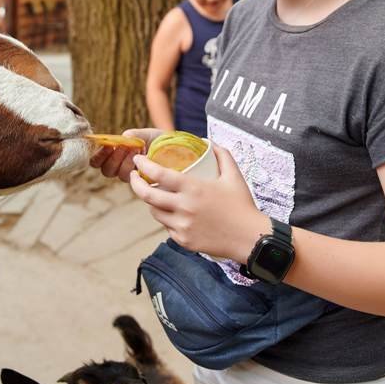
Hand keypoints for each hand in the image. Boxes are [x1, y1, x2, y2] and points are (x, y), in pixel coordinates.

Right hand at [88, 128, 164, 182]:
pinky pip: (134, 179)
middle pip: (107, 171)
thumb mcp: (148, 134)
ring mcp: (134, 176)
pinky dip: (137, 168)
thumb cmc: (162, 141)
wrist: (181, 150)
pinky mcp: (145, 183)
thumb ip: (135, 135)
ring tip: (136, 152)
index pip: (98, 161)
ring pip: (120, 175)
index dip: (98, 156)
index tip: (107, 146)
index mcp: (118, 154)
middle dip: (113, 158)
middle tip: (123, 148)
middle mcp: (123, 167)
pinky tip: (144, 159)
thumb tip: (123, 137)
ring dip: (126, 162)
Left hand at [129, 143, 263, 260]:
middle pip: (147, 195)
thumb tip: (209, 143)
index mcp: (193, 188)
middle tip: (134, 177)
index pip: (158, 174)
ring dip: (152, 202)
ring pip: (155, 212)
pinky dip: (167, 219)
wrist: (250, 238)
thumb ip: (222, 155)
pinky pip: (166, 227)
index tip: (138, 160)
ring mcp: (182, 226)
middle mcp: (184, 207)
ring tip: (156, 195)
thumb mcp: (234, 176)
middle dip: (135, 184)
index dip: (143, 166)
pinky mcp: (183, 241)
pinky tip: (174, 213)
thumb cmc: (242, 205)